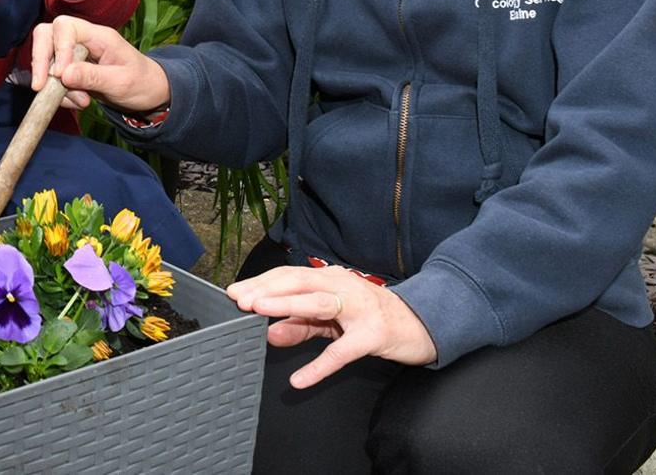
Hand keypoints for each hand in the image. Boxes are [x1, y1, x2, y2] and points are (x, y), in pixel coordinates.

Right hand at [29, 15, 169, 114]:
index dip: (58, 48)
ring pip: (46, 59)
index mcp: (98, 35)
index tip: (60, 75)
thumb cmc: (141, 83)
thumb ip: (93, 76)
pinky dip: (59, 94)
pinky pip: (53, 79)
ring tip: (79, 101)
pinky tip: (78, 102)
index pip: (65, 27)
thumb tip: (63, 74)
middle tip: (40, 86)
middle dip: (40, 60)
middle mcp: (83, 41)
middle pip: (46, 35)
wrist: (149, 94)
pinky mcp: (71, 72)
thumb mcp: (121, 82)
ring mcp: (74, 56)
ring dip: (54, 84)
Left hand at [224, 266, 437, 387]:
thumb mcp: (331, 320)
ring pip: (317, 304)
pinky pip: (342, 352)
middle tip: (241, 300)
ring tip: (260, 313)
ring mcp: (359, 309)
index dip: (261, 283)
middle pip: (298, 282)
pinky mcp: (373, 335)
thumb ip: (300, 325)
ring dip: (287, 306)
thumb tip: (268, 332)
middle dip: (266, 290)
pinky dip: (319, 367)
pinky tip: (300, 380)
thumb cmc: (371, 317)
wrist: (420, 324)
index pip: (288, 275)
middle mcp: (342, 287)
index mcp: (329, 279)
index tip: (235, 292)